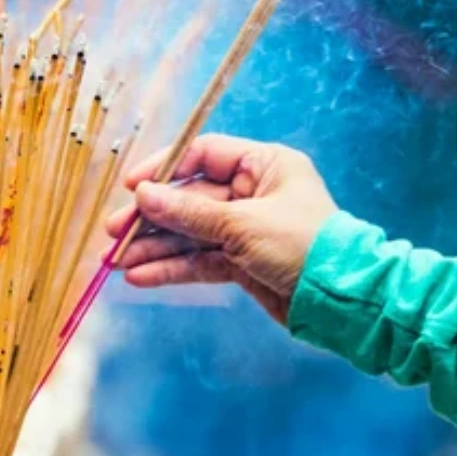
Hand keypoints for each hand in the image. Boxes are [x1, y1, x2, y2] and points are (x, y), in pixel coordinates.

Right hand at [103, 135, 336, 326]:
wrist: (342, 300)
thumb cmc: (303, 246)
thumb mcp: (243, 225)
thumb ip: (190, 213)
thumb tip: (142, 195)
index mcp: (264, 166)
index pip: (204, 155)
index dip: (165, 169)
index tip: (132, 188)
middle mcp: (253, 193)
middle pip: (190, 199)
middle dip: (152, 218)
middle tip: (115, 233)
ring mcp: (246, 229)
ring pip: (191, 234)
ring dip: (155, 247)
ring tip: (117, 262)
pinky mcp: (243, 263)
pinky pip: (200, 260)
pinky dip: (173, 268)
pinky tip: (141, 277)